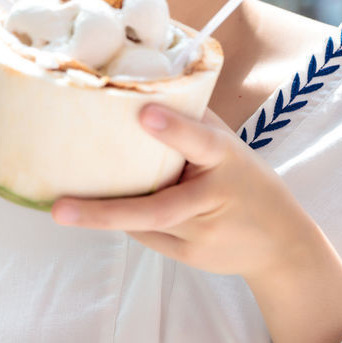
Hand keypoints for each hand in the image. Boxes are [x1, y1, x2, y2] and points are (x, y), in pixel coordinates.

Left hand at [50, 104, 320, 281]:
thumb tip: (144, 86)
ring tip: (64, 208)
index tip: (145, 113)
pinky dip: (127, 219)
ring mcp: (200, 234)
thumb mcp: (229, 146)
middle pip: (157, 208)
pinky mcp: (190, 256)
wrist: (282, 243)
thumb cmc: (246, 179)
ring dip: (104, 214)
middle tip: (59, 208)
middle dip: (105, 211)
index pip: (200, 142)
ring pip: (142, 223)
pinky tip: (107, 209)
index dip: (175, 129)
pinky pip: (147, 235)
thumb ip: (192, 122)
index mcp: (225, 159)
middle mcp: (211, 199)